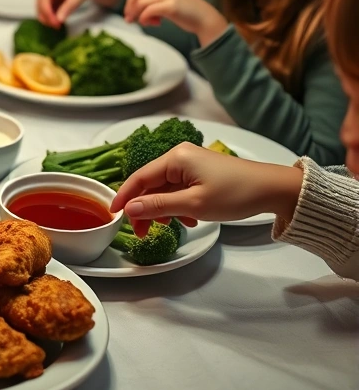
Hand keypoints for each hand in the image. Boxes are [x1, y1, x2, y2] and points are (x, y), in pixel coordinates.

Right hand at [36, 0, 109, 27]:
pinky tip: (60, 22)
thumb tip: (59, 20)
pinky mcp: (51, 2)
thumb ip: (69, 6)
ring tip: (60, 26)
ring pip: (42, 12)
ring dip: (48, 20)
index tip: (56, 23)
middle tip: (59, 27)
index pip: (43, 1)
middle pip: (39, 8)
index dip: (47, 13)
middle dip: (47, 18)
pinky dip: (52, 19)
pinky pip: (47, 13)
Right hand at [111, 143, 302, 235]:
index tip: (114, 214)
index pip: (139, 177)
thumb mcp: (194, 204)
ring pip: (164, 189)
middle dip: (144, 208)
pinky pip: (178, 190)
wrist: (274, 189)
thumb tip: (130, 209)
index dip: (124, 197)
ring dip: (162, 209)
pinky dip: (177, 206)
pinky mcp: (201, 173)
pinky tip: (187, 220)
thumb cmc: (236, 194)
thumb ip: (158, 206)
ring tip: (168, 228)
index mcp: (175, 158)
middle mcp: (180, 157)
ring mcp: (191, 164)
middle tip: (141, 232)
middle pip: (150, 184)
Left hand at [124, 0, 227, 44]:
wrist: (204, 18)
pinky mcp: (171, 5)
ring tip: (144, 23)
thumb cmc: (184, 12)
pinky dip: (144, 19)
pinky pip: (148, 11)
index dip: (130, 0)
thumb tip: (132, 9)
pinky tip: (150, 24)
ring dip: (137, 15)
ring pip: (141, 2)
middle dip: (130, 8)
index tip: (128, 12)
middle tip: (129, 20)